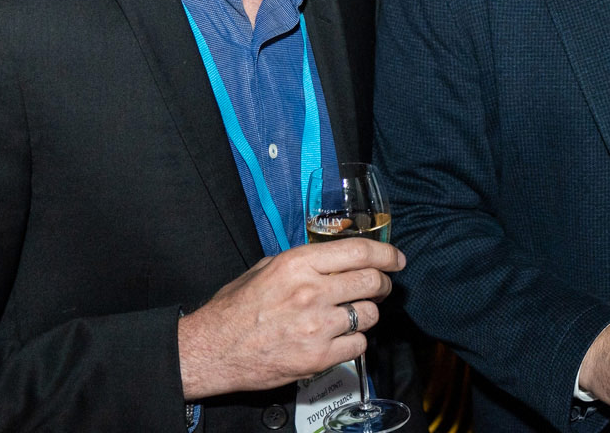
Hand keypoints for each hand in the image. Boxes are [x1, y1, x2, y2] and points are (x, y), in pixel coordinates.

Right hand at [177, 237, 404, 398]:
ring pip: (370, 314)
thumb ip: (304, 261)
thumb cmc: (236, 309)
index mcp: (298, 264)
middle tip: (380, 287)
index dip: (387, 254)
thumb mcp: (266, 268)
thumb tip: (338, 257)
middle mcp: (311, 292)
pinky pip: (358, 344)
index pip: (360, 252)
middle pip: (372, 281)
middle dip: (383, 284)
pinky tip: (338, 338)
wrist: (212, 350)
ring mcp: (316, 326)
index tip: (396, 259)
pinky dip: (353, 341)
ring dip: (366, 314)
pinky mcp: (318, 357)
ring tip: (350, 315)